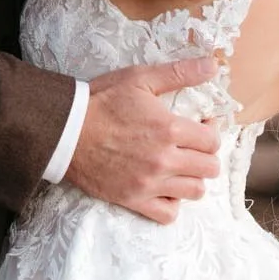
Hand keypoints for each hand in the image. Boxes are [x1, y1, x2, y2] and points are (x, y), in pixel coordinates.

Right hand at [64, 57, 221, 223]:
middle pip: (209, 168)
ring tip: (181, 166)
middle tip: (192, 146)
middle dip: (206, 155)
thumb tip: (212, 65)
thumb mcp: (140, 78)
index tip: (201, 126)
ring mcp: (150, 183)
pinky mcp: (134, 199)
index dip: (211, 131)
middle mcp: (164, 159)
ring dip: (193, 178)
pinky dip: (172, 203)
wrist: (65, 131)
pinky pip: (168, 214)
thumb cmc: (102, 101)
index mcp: (169, 129)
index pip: (213, 140)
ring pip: (195, 192)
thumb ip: (179, 72)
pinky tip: (165, 188)